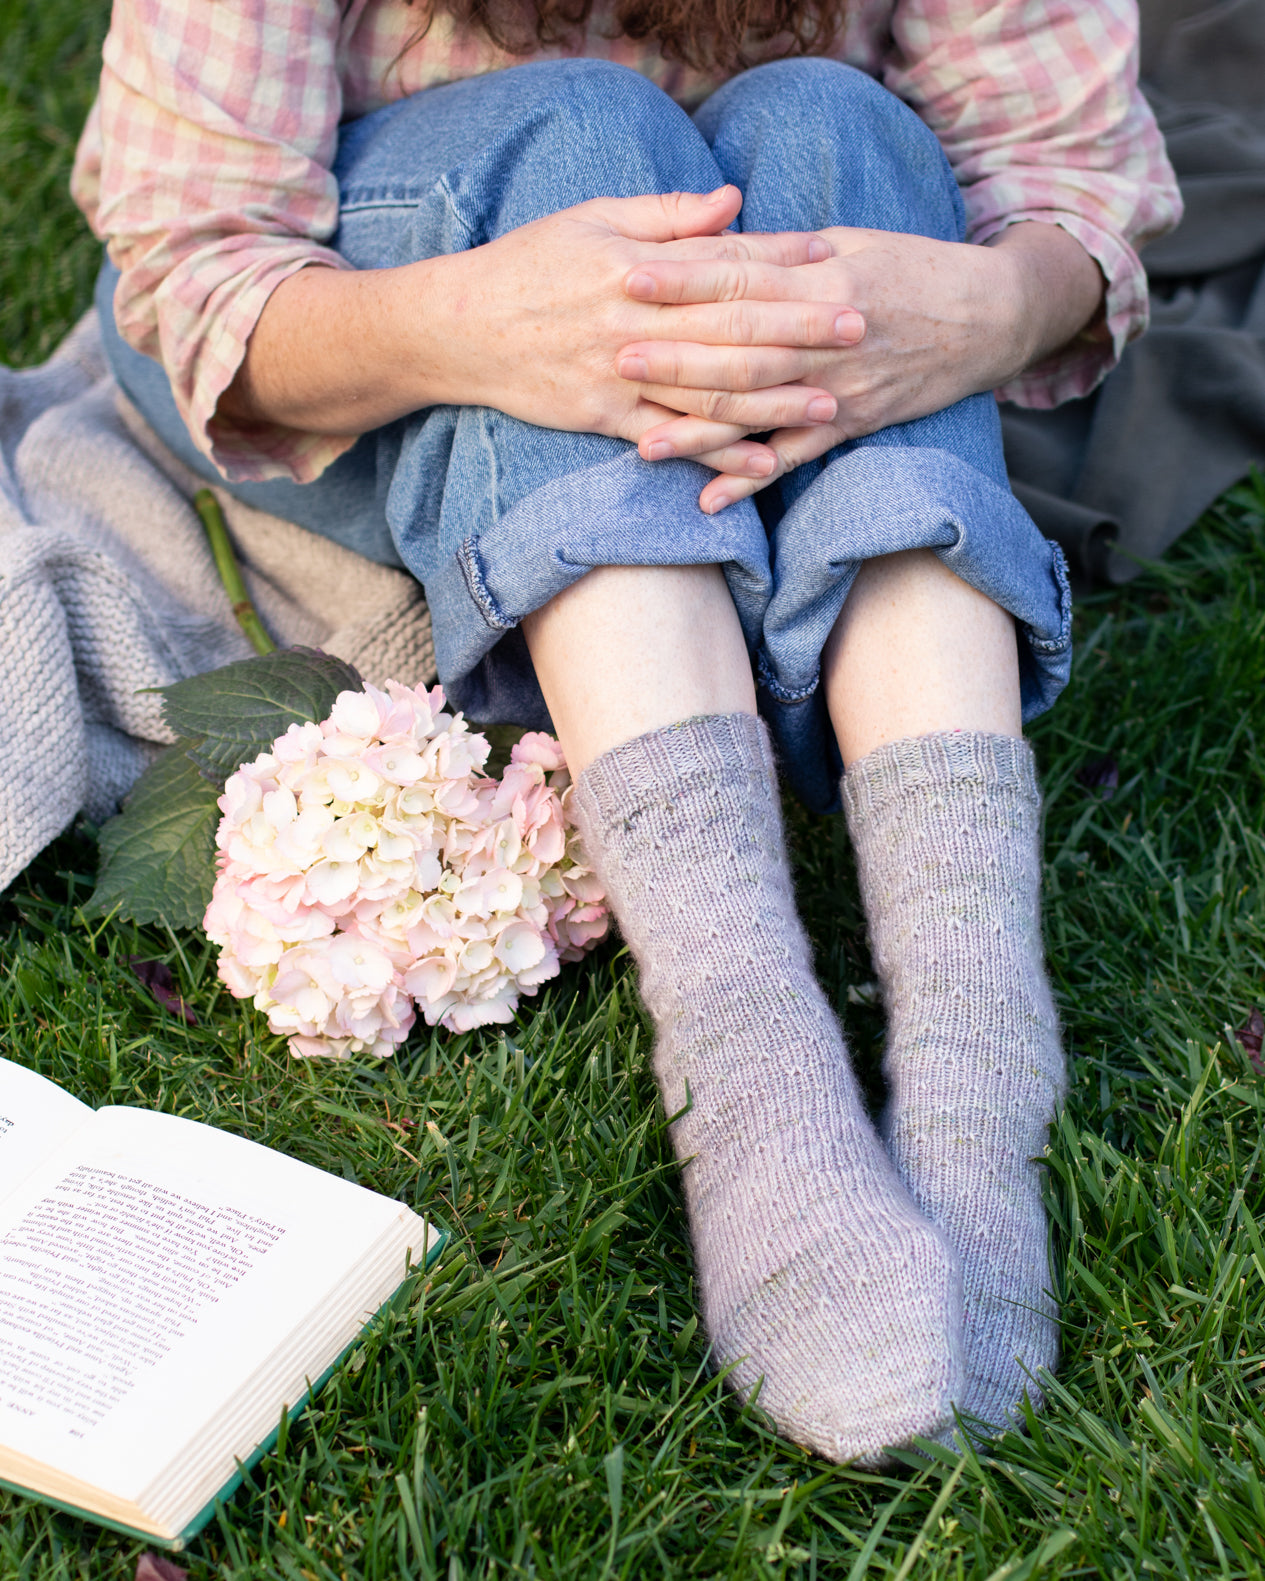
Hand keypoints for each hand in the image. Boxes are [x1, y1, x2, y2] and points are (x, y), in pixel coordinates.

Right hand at [428, 186, 862, 481]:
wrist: (457, 329)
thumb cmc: (527, 264)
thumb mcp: (592, 220)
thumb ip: (667, 217)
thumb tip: (735, 202)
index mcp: (637, 269)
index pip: (722, 262)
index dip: (781, 259)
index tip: (835, 255)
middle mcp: (635, 325)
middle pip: (731, 329)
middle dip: (799, 331)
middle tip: (860, 330)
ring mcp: (621, 377)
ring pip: (710, 394)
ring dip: (774, 402)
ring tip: (831, 406)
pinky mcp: (605, 418)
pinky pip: (671, 442)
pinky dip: (717, 457)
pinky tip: (763, 467)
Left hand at [617, 221, 1103, 509]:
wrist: (991, 319)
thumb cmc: (911, 270)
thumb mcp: (850, 244)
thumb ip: (782, 252)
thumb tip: (713, 242)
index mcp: (824, 279)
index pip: (742, 277)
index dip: (685, 277)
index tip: (630, 275)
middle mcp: (829, 337)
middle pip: (741, 348)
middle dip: (677, 355)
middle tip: (615, 358)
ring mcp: (840, 388)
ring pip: (761, 410)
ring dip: (701, 430)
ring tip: (645, 443)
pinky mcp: (852, 425)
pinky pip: (794, 458)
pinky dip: (752, 479)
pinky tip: (709, 499)